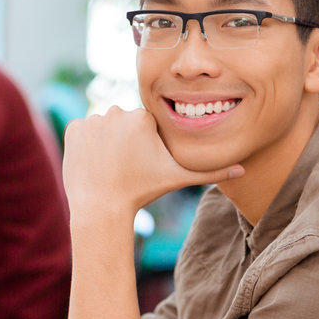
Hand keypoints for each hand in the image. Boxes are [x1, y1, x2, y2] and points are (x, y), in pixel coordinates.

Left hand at [61, 107, 241, 219]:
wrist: (102, 208)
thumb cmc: (143, 192)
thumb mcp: (178, 179)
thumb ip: (211, 171)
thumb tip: (243, 170)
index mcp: (143, 117)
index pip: (145, 124)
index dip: (144, 146)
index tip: (141, 163)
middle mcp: (117, 110)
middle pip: (124, 124)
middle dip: (125, 142)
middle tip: (126, 167)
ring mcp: (93, 119)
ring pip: (104, 128)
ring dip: (107, 143)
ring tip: (110, 166)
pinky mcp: (74, 128)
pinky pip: (84, 133)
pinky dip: (88, 146)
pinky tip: (95, 163)